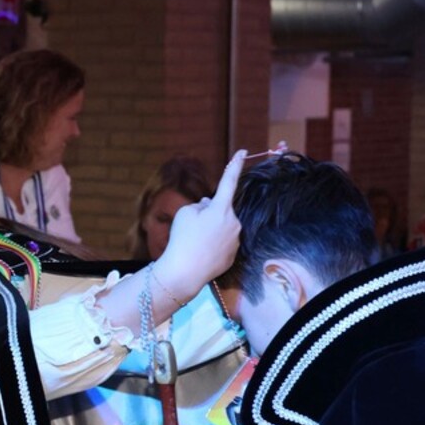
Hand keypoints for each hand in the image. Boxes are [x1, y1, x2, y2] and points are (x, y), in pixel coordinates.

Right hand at [154, 149, 245, 301]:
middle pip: (221, 209)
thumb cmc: (182, 239)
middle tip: (192, 226)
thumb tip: (209, 205)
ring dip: (211, 229)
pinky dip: (213, 245)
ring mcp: (236, 240)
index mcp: (222, 208)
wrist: (184, 272)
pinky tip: (201, 253)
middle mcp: (234, 222)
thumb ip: (200, 205)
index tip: (242, 152)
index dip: (235, 165)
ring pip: (223, 227)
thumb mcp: (185, 214)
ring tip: (195, 242)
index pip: (229, 181)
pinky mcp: (234, 255)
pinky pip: (223, 243)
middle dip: (209, 213)